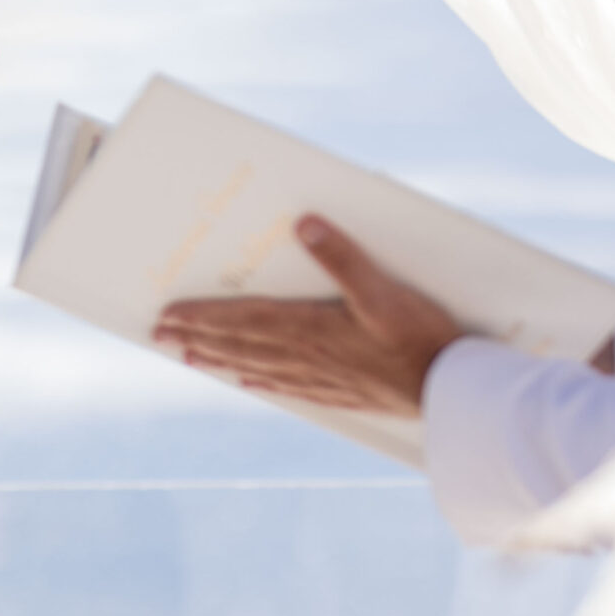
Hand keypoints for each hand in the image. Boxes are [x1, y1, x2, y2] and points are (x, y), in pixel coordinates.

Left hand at [152, 215, 463, 415]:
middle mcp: (306, 356)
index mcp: (309, 329)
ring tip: (188, 357)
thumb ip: (344, 257)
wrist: (456, 392)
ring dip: (219, 360)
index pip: (241, 321)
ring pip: (257, 366)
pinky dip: (262, 382)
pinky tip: (248, 383)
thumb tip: (306, 223)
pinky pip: (289, 387)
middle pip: (239, 345)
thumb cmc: (423, 340)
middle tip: (158, 337)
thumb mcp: (385, 292)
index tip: (165, 316)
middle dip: (196, 338)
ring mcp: (323, 378)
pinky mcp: (343, 393)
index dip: (201, 317)